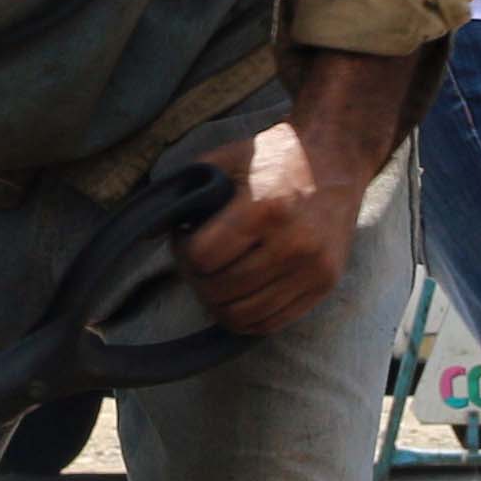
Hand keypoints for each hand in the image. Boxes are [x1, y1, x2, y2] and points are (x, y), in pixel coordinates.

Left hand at [181, 117, 364, 334]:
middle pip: (221, 292)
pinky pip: (272, 323)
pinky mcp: (325, 284)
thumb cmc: (275, 157)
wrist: (336, 158)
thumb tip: (144, 231)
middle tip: (199, 261)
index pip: (203, 259)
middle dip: (198, 280)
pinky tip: (240, 291)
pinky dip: (247, 316)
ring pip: (244, 316)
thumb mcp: (226, 161)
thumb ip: (187, 193)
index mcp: (265, 209)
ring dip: (219, 303)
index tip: (186, 237)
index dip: (182, 252)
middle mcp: (293, 243)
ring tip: (218, 277)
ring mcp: (312, 269)